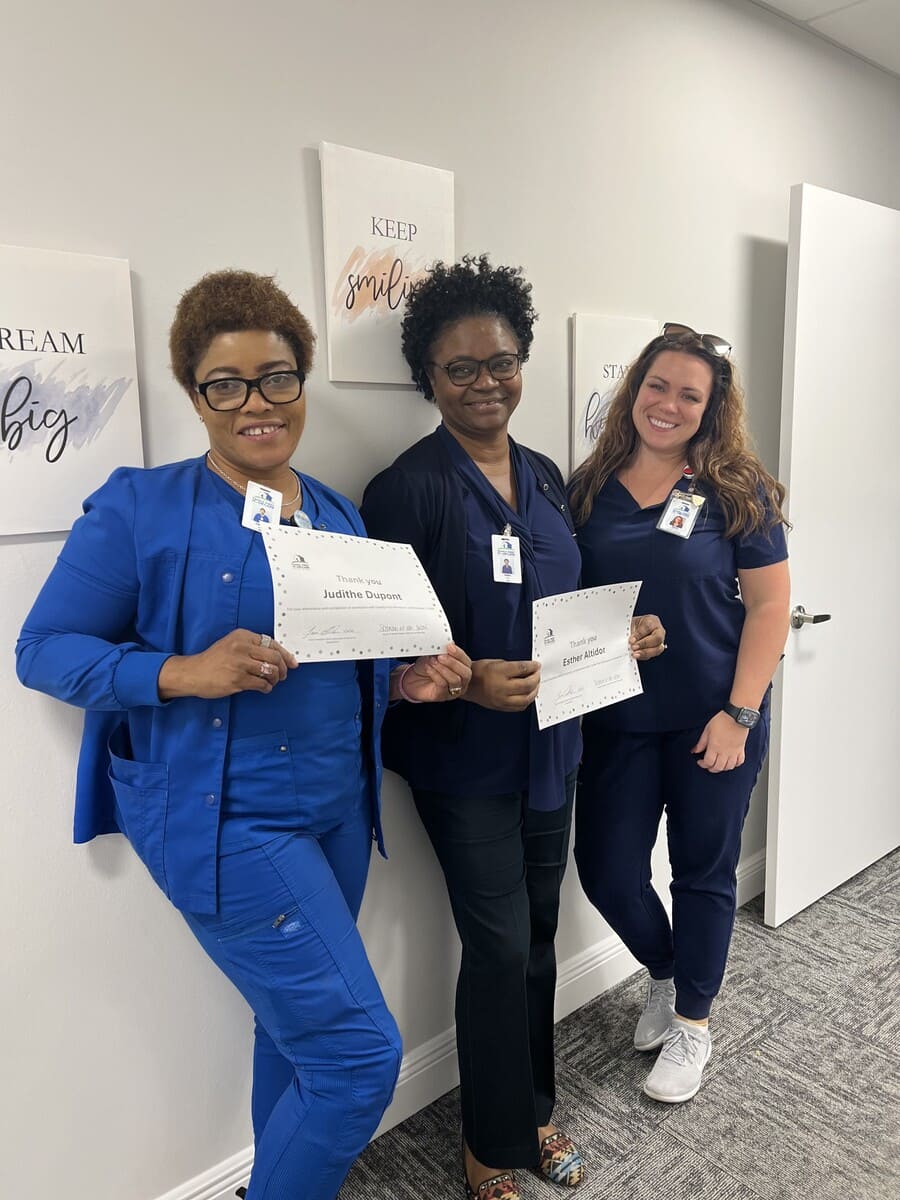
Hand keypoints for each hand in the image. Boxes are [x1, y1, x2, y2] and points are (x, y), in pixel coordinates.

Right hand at [157, 630, 296, 699]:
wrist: (193, 673)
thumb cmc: (213, 660)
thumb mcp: (231, 644)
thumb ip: (251, 647)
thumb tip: (278, 656)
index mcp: (242, 636)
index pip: (271, 644)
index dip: (285, 655)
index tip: (292, 663)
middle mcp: (241, 648)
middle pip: (274, 658)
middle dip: (283, 669)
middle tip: (282, 675)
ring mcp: (239, 664)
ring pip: (270, 672)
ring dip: (275, 679)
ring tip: (271, 682)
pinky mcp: (237, 680)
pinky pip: (261, 684)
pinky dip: (266, 688)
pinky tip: (263, 688)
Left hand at [396, 643, 472, 703]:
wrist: (411, 679)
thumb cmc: (426, 666)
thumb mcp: (433, 655)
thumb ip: (442, 650)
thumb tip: (450, 642)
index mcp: (461, 669)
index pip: (466, 661)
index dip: (459, 653)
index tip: (450, 646)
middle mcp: (460, 681)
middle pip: (465, 673)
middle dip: (453, 663)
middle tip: (441, 656)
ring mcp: (452, 690)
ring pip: (455, 680)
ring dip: (443, 668)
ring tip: (432, 661)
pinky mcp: (442, 696)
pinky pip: (443, 685)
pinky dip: (435, 674)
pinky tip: (428, 668)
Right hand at [466, 658, 540, 711]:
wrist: (467, 685)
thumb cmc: (478, 672)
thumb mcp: (495, 662)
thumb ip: (512, 666)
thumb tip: (528, 669)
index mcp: (499, 672)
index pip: (522, 669)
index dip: (533, 666)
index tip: (536, 665)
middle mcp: (501, 687)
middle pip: (527, 684)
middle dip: (536, 678)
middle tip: (537, 674)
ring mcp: (501, 699)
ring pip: (526, 698)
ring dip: (534, 691)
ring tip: (535, 685)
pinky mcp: (501, 707)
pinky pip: (520, 707)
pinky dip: (527, 700)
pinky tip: (528, 695)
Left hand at [630, 614, 666, 659]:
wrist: (632, 631)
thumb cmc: (633, 625)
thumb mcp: (630, 624)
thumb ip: (631, 631)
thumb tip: (630, 641)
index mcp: (652, 621)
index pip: (648, 626)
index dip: (639, 634)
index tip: (631, 640)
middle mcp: (659, 631)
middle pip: (657, 638)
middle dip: (644, 644)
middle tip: (633, 647)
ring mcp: (659, 641)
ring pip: (658, 649)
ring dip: (645, 652)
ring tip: (635, 654)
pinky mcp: (656, 650)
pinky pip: (652, 655)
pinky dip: (644, 656)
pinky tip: (637, 656)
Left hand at [692, 711, 748, 771]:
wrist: (736, 716)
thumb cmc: (721, 721)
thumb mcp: (707, 730)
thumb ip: (701, 743)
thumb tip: (694, 750)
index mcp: (714, 747)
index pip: (708, 762)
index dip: (702, 764)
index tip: (700, 762)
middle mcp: (724, 752)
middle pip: (718, 767)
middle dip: (711, 768)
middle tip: (708, 765)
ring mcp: (733, 752)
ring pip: (729, 767)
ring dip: (723, 768)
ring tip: (718, 764)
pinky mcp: (741, 749)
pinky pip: (739, 762)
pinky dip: (735, 764)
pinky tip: (731, 762)